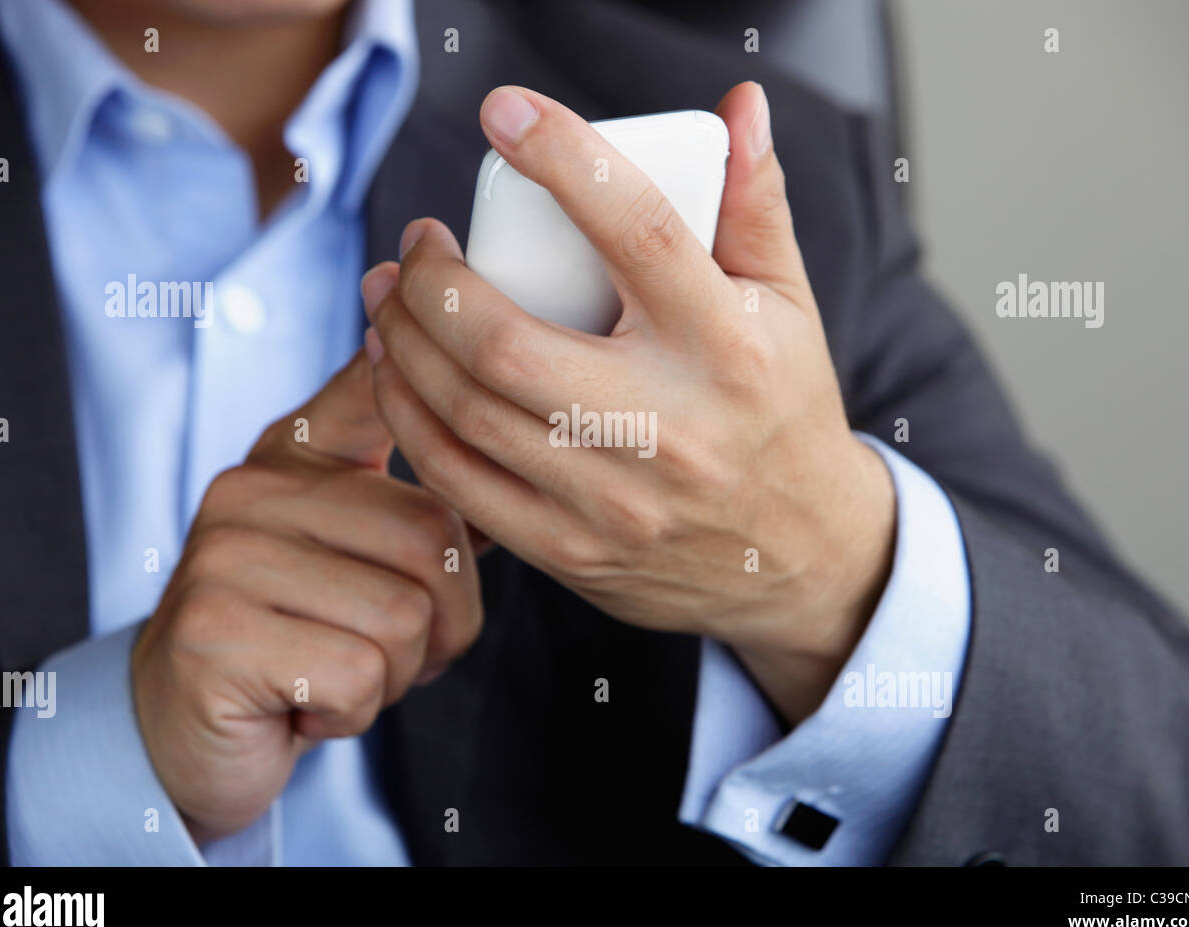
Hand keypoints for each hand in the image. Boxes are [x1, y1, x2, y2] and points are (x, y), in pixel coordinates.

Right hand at [132, 349, 482, 842]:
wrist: (180, 731)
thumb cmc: (295, 647)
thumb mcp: (352, 562)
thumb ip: (416, 515)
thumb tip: (503, 491)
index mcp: (293, 455)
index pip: (374, 389)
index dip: (432, 406)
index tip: (452, 393)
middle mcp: (253, 487)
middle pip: (432, 536)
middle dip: (448, 624)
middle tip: (392, 657)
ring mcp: (225, 555)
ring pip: (403, 616)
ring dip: (396, 676)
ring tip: (338, 680)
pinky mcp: (214, 633)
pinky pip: (358, 675)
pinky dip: (354, 714)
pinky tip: (303, 708)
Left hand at [362, 82, 893, 724]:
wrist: (801, 557)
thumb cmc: (782, 414)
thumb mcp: (789, 307)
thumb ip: (755, 204)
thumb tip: (738, 107)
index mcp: (727, 349)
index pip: (640, 232)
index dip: (564, 160)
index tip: (507, 113)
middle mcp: (667, 429)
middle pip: (505, 342)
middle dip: (431, 282)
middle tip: (416, 246)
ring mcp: (613, 500)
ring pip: (466, 414)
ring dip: (401, 344)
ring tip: (387, 300)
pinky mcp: (573, 552)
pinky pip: (460, 485)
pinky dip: (411, 422)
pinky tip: (398, 377)